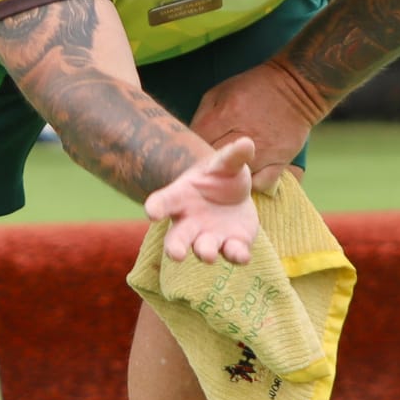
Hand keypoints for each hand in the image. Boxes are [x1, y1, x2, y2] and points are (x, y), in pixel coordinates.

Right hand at [144, 137, 258, 263]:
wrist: (234, 197)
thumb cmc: (221, 176)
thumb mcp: (226, 163)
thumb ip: (233, 156)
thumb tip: (247, 143)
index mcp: (181, 198)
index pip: (163, 202)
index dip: (156, 207)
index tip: (152, 212)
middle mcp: (190, 223)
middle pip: (176, 239)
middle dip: (175, 248)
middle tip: (176, 254)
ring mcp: (209, 237)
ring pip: (203, 250)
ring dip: (205, 253)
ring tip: (208, 255)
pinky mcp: (231, 246)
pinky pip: (232, 254)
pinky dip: (237, 256)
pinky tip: (243, 257)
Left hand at [189, 61, 325, 193]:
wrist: (296, 86)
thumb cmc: (253, 88)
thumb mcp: (221, 91)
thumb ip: (202, 115)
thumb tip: (189, 140)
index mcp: (226, 114)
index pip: (197, 141)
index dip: (191, 150)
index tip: (190, 154)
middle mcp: (244, 134)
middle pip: (214, 162)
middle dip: (206, 166)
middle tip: (204, 168)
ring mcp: (264, 150)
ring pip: (236, 178)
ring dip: (228, 179)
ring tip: (224, 175)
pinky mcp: (280, 160)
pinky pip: (261, 183)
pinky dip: (252, 184)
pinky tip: (247, 179)